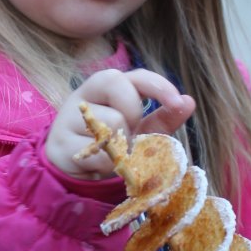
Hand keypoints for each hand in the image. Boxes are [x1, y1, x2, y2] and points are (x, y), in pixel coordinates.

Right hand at [45, 67, 194, 177]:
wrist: (73, 174)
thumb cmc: (110, 146)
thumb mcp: (141, 131)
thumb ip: (164, 118)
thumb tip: (189, 102)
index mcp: (108, 87)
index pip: (135, 76)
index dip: (158, 86)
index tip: (177, 102)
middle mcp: (87, 94)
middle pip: (120, 88)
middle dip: (134, 112)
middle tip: (129, 132)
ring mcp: (69, 117)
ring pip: (113, 124)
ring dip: (122, 146)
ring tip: (111, 153)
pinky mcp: (60, 143)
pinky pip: (100, 153)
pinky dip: (108, 165)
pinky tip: (97, 165)